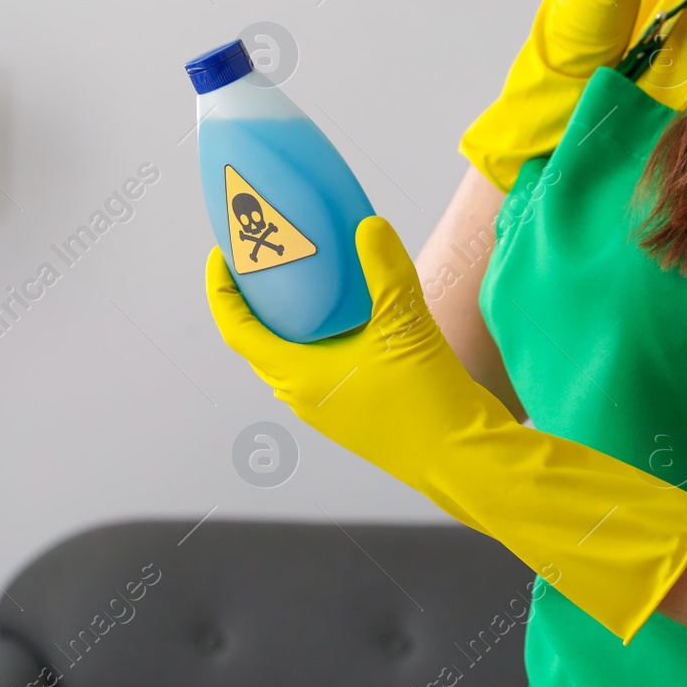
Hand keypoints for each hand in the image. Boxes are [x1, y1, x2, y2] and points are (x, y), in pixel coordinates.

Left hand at [205, 214, 686, 645]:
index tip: (224, 254)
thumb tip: (369, 226)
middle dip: (255, 298)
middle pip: (259, 340)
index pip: (238, 329)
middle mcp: (303, 395)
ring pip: (290, 354)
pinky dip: (319, 335)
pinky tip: (348, 312)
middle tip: (265, 256)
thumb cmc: (428, 405)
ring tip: (302, 277)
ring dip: (287, 318)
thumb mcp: (406, 328)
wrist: (463, 460)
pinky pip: (319, 365)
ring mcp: (327, 406)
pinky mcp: (352, 411)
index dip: (223, 290)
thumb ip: (387, 271)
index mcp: (299, 377)